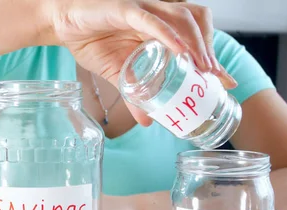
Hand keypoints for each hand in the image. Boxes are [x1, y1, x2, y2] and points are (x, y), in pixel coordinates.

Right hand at [49, 0, 236, 125]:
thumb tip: (148, 121)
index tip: (225, 81)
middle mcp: (157, 14)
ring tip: (203, 67)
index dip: (213, 55)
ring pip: (181, 17)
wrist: (62, 23)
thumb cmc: (91, 39)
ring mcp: (143, 9)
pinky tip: (178, 51)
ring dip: (196, 42)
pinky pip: (150, 19)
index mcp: (159, 27)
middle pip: (197, 21)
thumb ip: (134, 94)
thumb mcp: (117, 73)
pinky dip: (167, 34)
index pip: (195, 35)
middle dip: (210, 49)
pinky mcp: (125, 9)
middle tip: (215, 77)